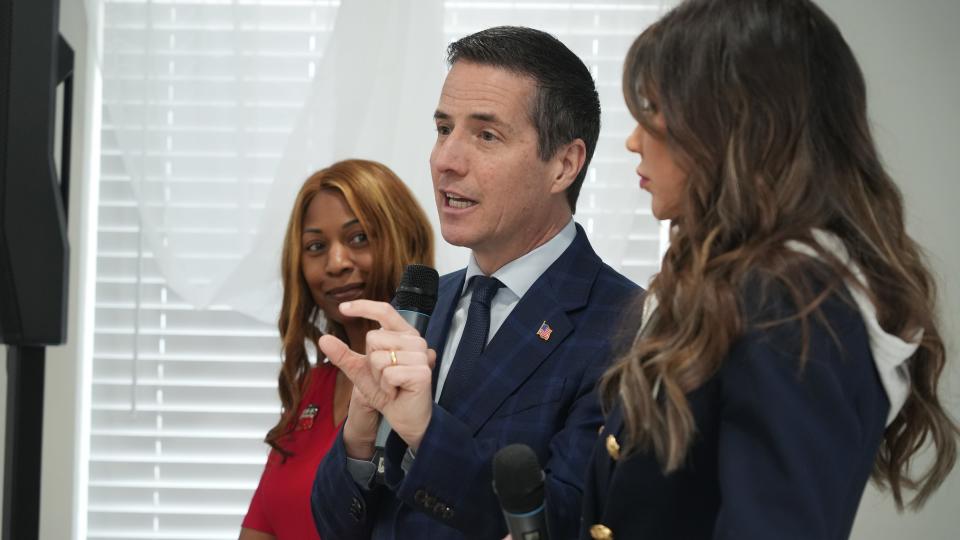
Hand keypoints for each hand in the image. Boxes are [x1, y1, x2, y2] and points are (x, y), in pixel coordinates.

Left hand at [322, 300, 435, 449]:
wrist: (404, 418)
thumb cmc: (388, 392)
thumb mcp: (361, 371)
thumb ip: (344, 355)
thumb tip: (323, 338)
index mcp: (403, 335)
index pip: (385, 311)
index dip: (364, 306)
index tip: (342, 308)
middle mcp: (415, 341)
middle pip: (374, 338)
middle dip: (371, 363)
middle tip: (385, 377)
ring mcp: (421, 356)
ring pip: (378, 358)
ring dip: (379, 378)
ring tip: (392, 385)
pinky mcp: (422, 372)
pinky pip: (388, 374)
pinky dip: (386, 387)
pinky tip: (397, 392)